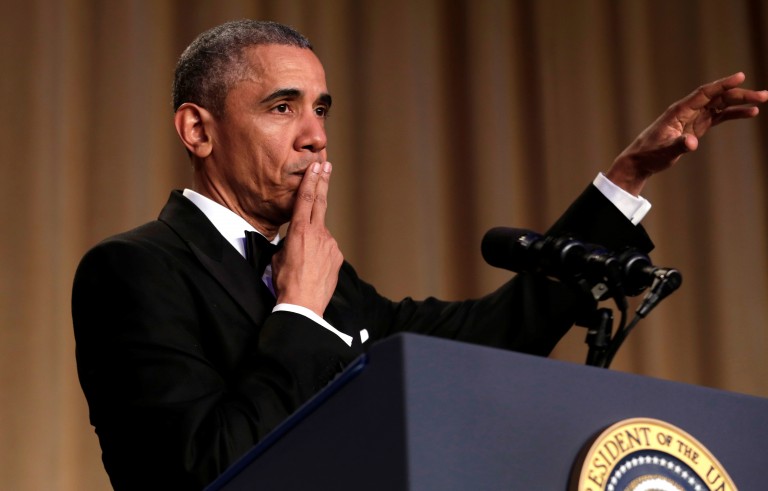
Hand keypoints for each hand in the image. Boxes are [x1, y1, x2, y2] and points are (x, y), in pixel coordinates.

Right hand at [271, 161, 342, 315]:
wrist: (303, 304)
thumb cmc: (285, 283)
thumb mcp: (277, 257)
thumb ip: (287, 242)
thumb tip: (293, 241)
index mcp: (299, 231)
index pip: (305, 199)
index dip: (310, 181)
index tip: (316, 167)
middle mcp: (318, 234)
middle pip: (321, 203)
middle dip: (322, 183)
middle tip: (326, 166)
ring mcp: (330, 245)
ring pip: (322, 234)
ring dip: (314, 239)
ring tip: (305, 260)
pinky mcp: (337, 257)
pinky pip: (328, 249)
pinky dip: (321, 253)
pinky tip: (313, 267)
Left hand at [607, 72, 767, 194]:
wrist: (640, 161)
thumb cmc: (649, 155)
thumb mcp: (663, 152)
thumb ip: (678, 146)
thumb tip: (692, 143)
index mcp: (679, 111)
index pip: (704, 93)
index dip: (722, 84)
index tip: (741, 77)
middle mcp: (687, 111)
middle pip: (717, 97)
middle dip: (739, 94)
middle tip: (763, 96)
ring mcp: (693, 118)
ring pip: (720, 105)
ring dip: (740, 102)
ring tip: (762, 101)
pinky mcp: (696, 127)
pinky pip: (718, 116)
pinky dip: (733, 114)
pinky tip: (750, 113)